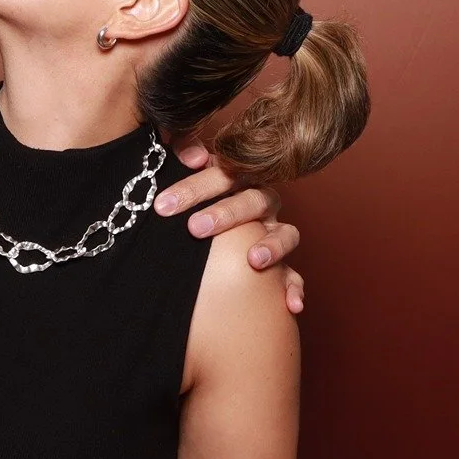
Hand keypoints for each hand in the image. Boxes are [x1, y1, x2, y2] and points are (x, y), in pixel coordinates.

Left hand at [155, 141, 305, 313]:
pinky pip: (295, 276)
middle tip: (195, 228)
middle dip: (226, 214)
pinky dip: (295, 289)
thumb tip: (193, 156)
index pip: (221, 174)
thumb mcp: (187, 178)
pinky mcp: (282, 263)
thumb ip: (185, 153)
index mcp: (239, 179)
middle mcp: (262, 203)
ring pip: (286, 233)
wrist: (211, 232)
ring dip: (273, 245)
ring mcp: (274, 233)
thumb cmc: (194, 201)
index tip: (163, 206)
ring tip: (255, 260)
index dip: (193, 188)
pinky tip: (292, 305)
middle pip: (253, 200)